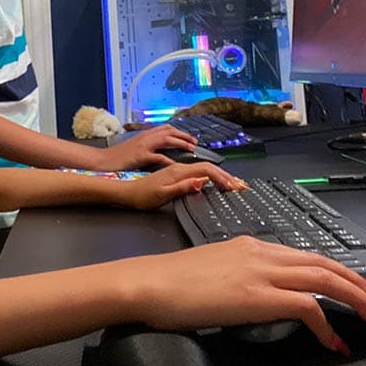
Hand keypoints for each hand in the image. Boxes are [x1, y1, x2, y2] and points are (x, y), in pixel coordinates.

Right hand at [92, 125, 196, 170]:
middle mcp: (145, 137)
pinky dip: (169, 160)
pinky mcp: (141, 155)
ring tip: (191, 149)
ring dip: (181, 143)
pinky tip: (176, 164)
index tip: (188, 136)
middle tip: (195, 142)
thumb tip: (157, 150)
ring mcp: (143, 145)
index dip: (179, 131)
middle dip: (184, 135)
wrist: (102, 161)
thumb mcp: (133, 148)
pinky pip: (158, 156)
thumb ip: (146, 147)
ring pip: (167, 139)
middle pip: (169, 131)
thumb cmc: (116, 157)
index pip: (166, 128)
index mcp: (144, 135)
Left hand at [119, 163, 247, 209]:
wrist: (126, 193)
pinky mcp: (174, 174)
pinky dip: (208, 176)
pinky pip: (196, 172)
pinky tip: (212, 180)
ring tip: (231, 182)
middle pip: (208, 168)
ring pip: (203, 169)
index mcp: (178, 172)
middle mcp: (178, 168)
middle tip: (240, 186)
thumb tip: (201, 182)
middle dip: (225, 177)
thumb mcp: (162, 195)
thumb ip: (182, 188)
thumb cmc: (141, 196)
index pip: (206, 171)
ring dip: (219, 175)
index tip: (234, 187)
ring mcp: (176, 170)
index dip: (222, 178)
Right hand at [120, 237, 365, 353]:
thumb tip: (253, 292)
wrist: (148, 283)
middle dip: (357, 283)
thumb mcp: (213, 270)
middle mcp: (261, 252)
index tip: (356, 285)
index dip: (337, 269)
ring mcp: (260, 272)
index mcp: (251, 244)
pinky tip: (332, 342)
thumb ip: (239, 275)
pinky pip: (306, 306)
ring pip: (322, 279)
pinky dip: (326, 325)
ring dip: (353, 299)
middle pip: (323, 263)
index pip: (306, 254)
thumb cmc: (170, 282)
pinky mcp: (257, 295)